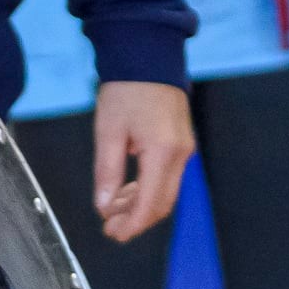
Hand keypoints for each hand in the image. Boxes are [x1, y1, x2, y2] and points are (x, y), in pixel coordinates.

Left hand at [91, 81, 192, 243]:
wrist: (149, 55)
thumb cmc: (127, 88)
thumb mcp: (108, 131)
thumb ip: (107, 173)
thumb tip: (104, 206)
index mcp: (162, 152)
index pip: (150, 204)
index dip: (132, 225)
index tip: (113, 233)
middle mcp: (180, 155)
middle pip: (163, 204)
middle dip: (137, 220)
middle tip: (112, 227)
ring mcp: (184, 150)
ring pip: (166, 193)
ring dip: (142, 206)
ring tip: (115, 208)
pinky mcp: (181, 144)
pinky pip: (168, 178)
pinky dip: (149, 190)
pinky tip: (129, 190)